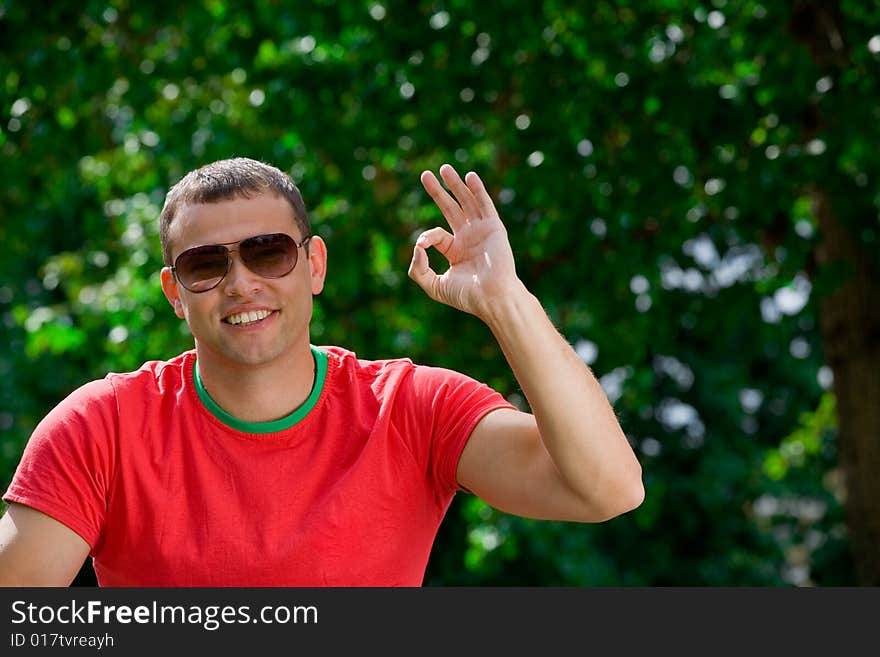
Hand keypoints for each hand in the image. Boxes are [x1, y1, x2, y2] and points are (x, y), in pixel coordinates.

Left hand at [408, 163, 521, 318]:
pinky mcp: (494, 228)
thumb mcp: (433, 286)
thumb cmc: (466, 296)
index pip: (437, 235)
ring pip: (467, 202)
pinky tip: (469, 177)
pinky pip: (485, 205)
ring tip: (444, 168)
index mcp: (456, 252)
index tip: (422, 245)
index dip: (426, 237)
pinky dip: (477, 190)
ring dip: (455, 185)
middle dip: (438, 192)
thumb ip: (418, 270)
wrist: (492, 298)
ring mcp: (482, 231)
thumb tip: (417, 246)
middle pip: (451, 209)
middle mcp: (469, 238)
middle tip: (425, 175)